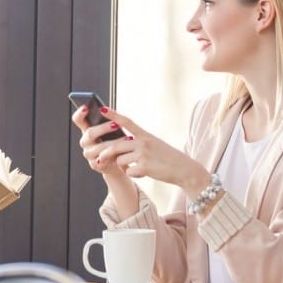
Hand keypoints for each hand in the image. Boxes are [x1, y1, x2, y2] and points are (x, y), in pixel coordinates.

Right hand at [72, 104, 131, 178]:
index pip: (78, 119)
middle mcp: (85, 141)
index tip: (86, 107)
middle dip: (103, 128)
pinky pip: (105, 158)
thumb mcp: (111, 130)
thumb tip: (108, 111)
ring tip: (128, 138)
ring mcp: (88, 154)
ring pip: (99, 147)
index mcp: (87, 129)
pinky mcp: (95, 164)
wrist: (118, 163)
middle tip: (116, 124)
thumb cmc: (115, 141)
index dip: (80, 113)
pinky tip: (124, 152)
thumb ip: (108, 121)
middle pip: (90, 133)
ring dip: (114, 143)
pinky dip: (116, 154)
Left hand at [90, 107, 209, 194]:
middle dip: (105, 153)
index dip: (113, 115)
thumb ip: (137, 144)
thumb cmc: (168, 158)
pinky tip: (142, 173)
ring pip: (120, 160)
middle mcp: (143, 142)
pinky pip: (129, 171)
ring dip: (123, 166)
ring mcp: (144, 154)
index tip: (102, 109)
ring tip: (132, 167)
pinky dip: (132, 174)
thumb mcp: (154, 145)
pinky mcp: (145, 166)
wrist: (184, 169)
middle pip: (116, 145)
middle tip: (98, 159)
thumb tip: (119, 150)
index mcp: (145, 135)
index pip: (126, 122)